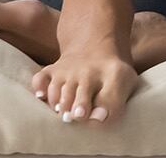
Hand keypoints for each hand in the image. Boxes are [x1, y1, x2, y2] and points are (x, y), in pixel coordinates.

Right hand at [32, 0, 138, 125]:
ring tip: (64, 112)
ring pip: (57, 92)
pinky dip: (39, 89)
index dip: (104, 111)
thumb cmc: (112, 75)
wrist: (96, 47)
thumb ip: (114, 103)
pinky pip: (40, 80)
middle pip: (80, 96)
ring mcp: (68, 70)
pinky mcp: (53, 70)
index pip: (110, 97)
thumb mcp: (125, 84)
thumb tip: (96, 119)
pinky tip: (43, 97)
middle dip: (78, 109)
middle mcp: (89, 71)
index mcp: (114, 75)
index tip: (98, 118)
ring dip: (59, 105)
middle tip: (77, 116)